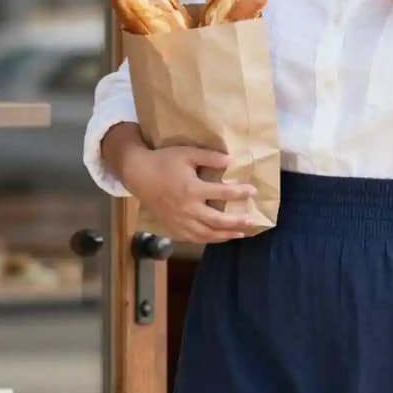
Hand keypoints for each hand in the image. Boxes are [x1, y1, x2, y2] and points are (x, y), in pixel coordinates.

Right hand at [124, 143, 256, 243]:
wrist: (139, 175)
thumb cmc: (164, 161)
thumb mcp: (187, 153)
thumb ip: (210, 157)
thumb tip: (231, 161)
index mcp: (192, 189)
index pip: (223, 193)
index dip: (240, 193)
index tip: (253, 191)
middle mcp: (188, 209)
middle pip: (218, 221)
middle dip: (237, 222)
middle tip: (250, 220)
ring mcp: (180, 221)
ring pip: (207, 234)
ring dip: (226, 235)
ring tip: (240, 233)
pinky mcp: (173, 227)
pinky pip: (194, 238)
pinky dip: (209, 240)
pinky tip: (219, 237)